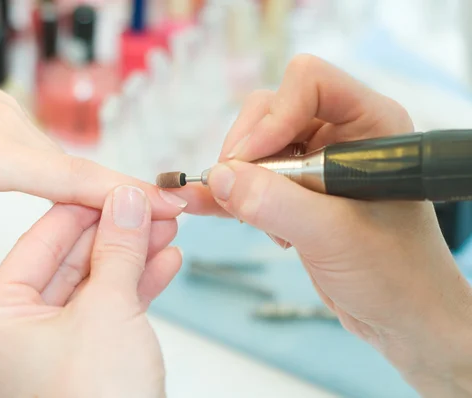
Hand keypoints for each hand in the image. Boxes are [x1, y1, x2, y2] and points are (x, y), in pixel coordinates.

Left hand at [0, 32, 185, 319]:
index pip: (76, 180)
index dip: (127, 196)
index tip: (168, 205)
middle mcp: (11, 131)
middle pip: (83, 174)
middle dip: (123, 204)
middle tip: (161, 226)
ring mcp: (9, 118)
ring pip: (66, 164)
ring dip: (96, 192)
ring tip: (122, 224)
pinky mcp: (2, 114)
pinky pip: (48, 151)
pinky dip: (70, 177)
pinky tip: (72, 197)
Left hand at [0, 185, 180, 397]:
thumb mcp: (109, 310)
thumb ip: (118, 248)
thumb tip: (128, 200)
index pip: (41, 239)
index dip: (87, 206)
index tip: (122, 186)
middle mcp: (16, 329)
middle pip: (72, 258)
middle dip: (118, 232)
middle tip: (152, 207)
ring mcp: (52, 343)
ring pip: (96, 281)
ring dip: (135, 256)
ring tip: (168, 230)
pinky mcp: (84, 355)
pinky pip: (110, 307)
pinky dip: (139, 286)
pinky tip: (166, 262)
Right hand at [178, 55, 471, 394]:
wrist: (402, 318)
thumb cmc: (395, 274)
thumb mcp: (334, 235)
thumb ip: (276, 204)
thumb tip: (217, 177)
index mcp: (369, 126)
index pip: (309, 83)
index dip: (274, 117)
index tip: (247, 163)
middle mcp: (340, 136)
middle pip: (271, 111)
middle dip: (246, 151)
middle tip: (235, 194)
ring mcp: (315, 166)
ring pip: (254, 146)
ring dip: (237, 179)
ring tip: (250, 219)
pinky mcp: (296, 195)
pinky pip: (251, 180)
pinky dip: (228, 193)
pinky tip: (205, 206)